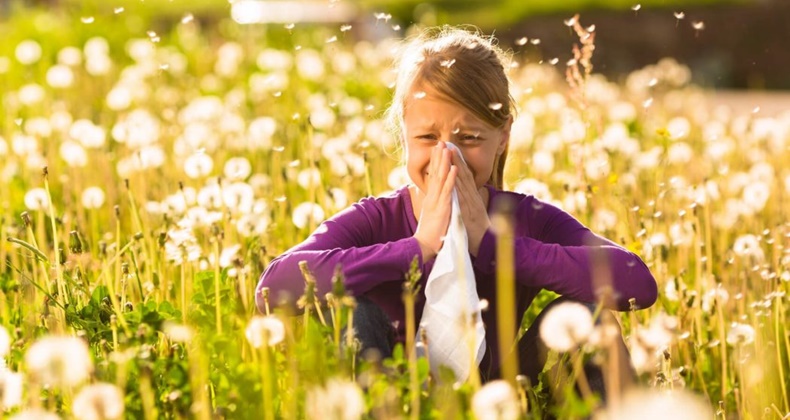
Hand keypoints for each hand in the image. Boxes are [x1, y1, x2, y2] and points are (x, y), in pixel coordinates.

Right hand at [413, 143, 457, 260]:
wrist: (424, 246)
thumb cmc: (430, 233)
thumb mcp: (432, 215)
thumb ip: (434, 205)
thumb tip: (435, 198)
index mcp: (431, 198)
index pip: (433, 176)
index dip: (436, 162)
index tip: (438, 149)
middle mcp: (432, 197)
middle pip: (435, 173)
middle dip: (438, 157)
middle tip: (440, 142)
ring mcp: (437, 201)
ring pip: (441, 178)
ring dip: (444, 163)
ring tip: (447, 149)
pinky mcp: (442, 208)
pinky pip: (448, 191)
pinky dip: (451, 179)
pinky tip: (454, 168)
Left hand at [449, 147, 490, 256]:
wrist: (486, 245)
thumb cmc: (477, 231)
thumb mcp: (472, 213)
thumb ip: (469, 202)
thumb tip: (465, 193)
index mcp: (472, 197)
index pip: (464, 176)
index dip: (458, 162)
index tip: (451, 149)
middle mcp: (472, 197)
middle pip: (463, 175)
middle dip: (456, 159)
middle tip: (448, 143)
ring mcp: (471, 203)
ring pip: (463, 182)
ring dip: (456, 166)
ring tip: (449, 152)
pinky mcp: (469, 212)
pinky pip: (462, 197)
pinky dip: (458, 186)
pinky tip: (454, 175)